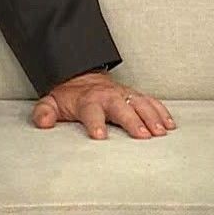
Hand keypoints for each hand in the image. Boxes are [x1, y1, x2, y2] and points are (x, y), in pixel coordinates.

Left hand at [31, 71, 175, 139]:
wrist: (82, 77)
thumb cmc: (69, 98)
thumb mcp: (51, 103)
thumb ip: (45, 112)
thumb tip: (43, 122)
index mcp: (87, 100)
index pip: (91, 111)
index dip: (95, 123)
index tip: (100, 137)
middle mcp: (108, 96)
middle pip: (121, 108)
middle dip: (132, 121)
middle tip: (142, 136)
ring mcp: (123, 94)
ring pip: (140, 103)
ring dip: (152, 117)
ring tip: (161, 132)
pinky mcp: (134, 95)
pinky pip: (151, 101)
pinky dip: (162, 111)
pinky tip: (170, 124)